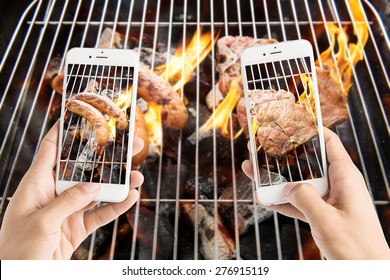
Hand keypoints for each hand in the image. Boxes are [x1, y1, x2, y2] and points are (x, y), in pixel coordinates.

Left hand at [0, 121, 143, 258]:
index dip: (66, 130)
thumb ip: (69, 202)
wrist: (21, 279)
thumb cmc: (17, 250)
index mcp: (37, 184)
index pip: (52, 149)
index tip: (84, 114)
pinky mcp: (78, 226)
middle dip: (107, 155)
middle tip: (129, 143)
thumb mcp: (41, 223)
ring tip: (137, 175)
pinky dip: (117, 206)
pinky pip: (101, 213)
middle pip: (85, 167)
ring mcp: (69, 209)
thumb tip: (94, 186)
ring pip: (98, 190)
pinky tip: (130, 197)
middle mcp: (55, 192)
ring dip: (118, 182)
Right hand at [242, 128, 389, 259]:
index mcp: (345, 177)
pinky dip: (281, 200)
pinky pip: (298, 203)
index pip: (328, 142)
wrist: (366, 273)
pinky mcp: (321, 215)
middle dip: (283, 155)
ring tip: (253, 170)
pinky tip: (263, 197)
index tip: (289, 120)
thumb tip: (288, 187)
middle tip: (261, 146)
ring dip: (275, 179)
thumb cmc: (357, 248)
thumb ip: (304, 199)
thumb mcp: (327, 220)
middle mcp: (336, 185)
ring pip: (298, 183)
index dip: (310, 129)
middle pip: (306, 162)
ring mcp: (328, 200)